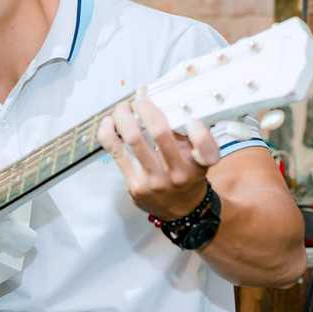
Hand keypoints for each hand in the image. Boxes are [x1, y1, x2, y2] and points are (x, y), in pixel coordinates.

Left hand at [97, 92, 219, 219]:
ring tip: (123, 108)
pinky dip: (108, 132)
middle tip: (140, 100)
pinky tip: (108, 123)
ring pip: (134, 139)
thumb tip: (164, 102)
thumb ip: (191, 136)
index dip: (196, 127)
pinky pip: (116, 152)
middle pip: (160, 132)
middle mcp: (178, 174)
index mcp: (199, 165)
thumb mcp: (200, 159)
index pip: (204, 145)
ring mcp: (154, 181)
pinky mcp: (135, 185)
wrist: (181, 211)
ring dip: (124, 116)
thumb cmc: (188, 176)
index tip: (188, 117)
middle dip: (146, 108)